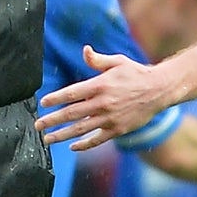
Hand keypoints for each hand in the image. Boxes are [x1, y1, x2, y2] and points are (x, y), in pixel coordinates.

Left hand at [38, 48, 171, 149]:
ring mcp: (110, 118)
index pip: (71, 93)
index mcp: (100, 85)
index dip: (55, 99)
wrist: (159, 90)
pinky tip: (72, 146)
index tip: (42, 104)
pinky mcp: (118, 129)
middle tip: (38, 125)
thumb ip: (98, 60)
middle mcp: (103, 103)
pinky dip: (84, 144)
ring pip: (81, 129)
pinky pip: (97, 139)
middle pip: (72, 113)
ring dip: (62, 135)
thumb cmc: (136, 73)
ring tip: (48, 139)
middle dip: (52, 120)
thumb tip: (84, 50)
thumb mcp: (117, 61)